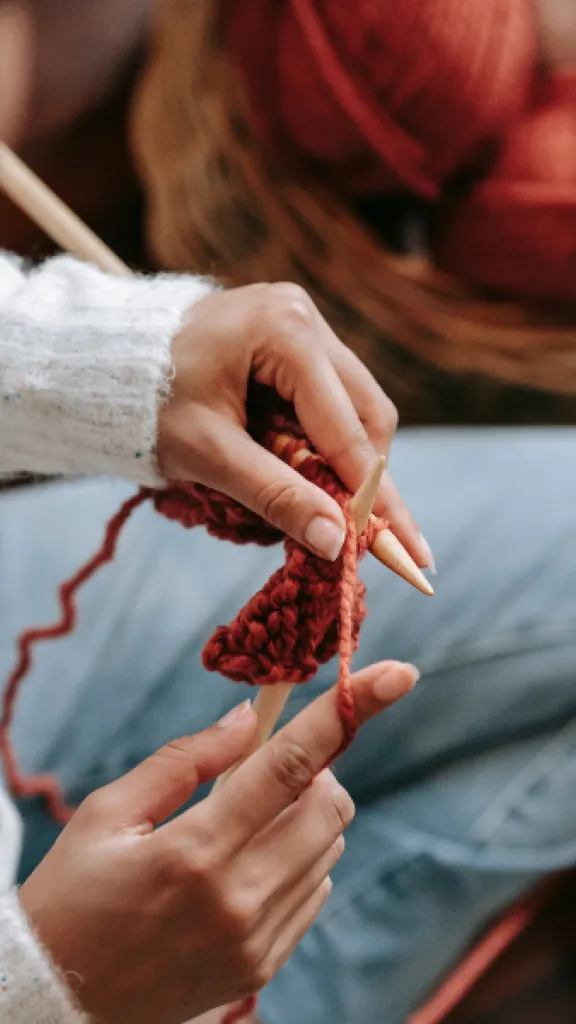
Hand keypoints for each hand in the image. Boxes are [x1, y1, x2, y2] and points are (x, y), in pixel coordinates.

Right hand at [19, 659, 417, 1023]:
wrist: (58, 1001)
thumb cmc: (72, 896)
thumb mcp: (107, 813)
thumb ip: (186, 759)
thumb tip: (250, 718)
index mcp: (195, 850)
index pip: (291, 765)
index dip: (348, 712)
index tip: (399, 673)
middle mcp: (238, 899)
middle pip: (331, 806)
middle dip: (317, 770)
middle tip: (267, 771)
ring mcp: (256, 940)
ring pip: (330, 847)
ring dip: (307, 815)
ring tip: (245, 822)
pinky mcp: (262, 967)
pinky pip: (317, 892)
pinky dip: (301, 860)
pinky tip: (247, 865)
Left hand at [158, 283, 432, 567]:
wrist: (106, 362)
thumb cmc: (147, 403)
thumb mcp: (208, 454)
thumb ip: (275, 495)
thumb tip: (337, 543)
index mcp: (285, 331)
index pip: (346, 428)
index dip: (375, 495)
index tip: (407, 549)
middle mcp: (304, 316)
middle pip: (367, 412)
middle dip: (367, 478)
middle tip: (372, 538)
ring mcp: (301, 322)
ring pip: (355, 406)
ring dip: (346, 461)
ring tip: (329, 506)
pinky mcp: (293, 338)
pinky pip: (330, 398)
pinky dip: (324, 441)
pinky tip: (308, 472)